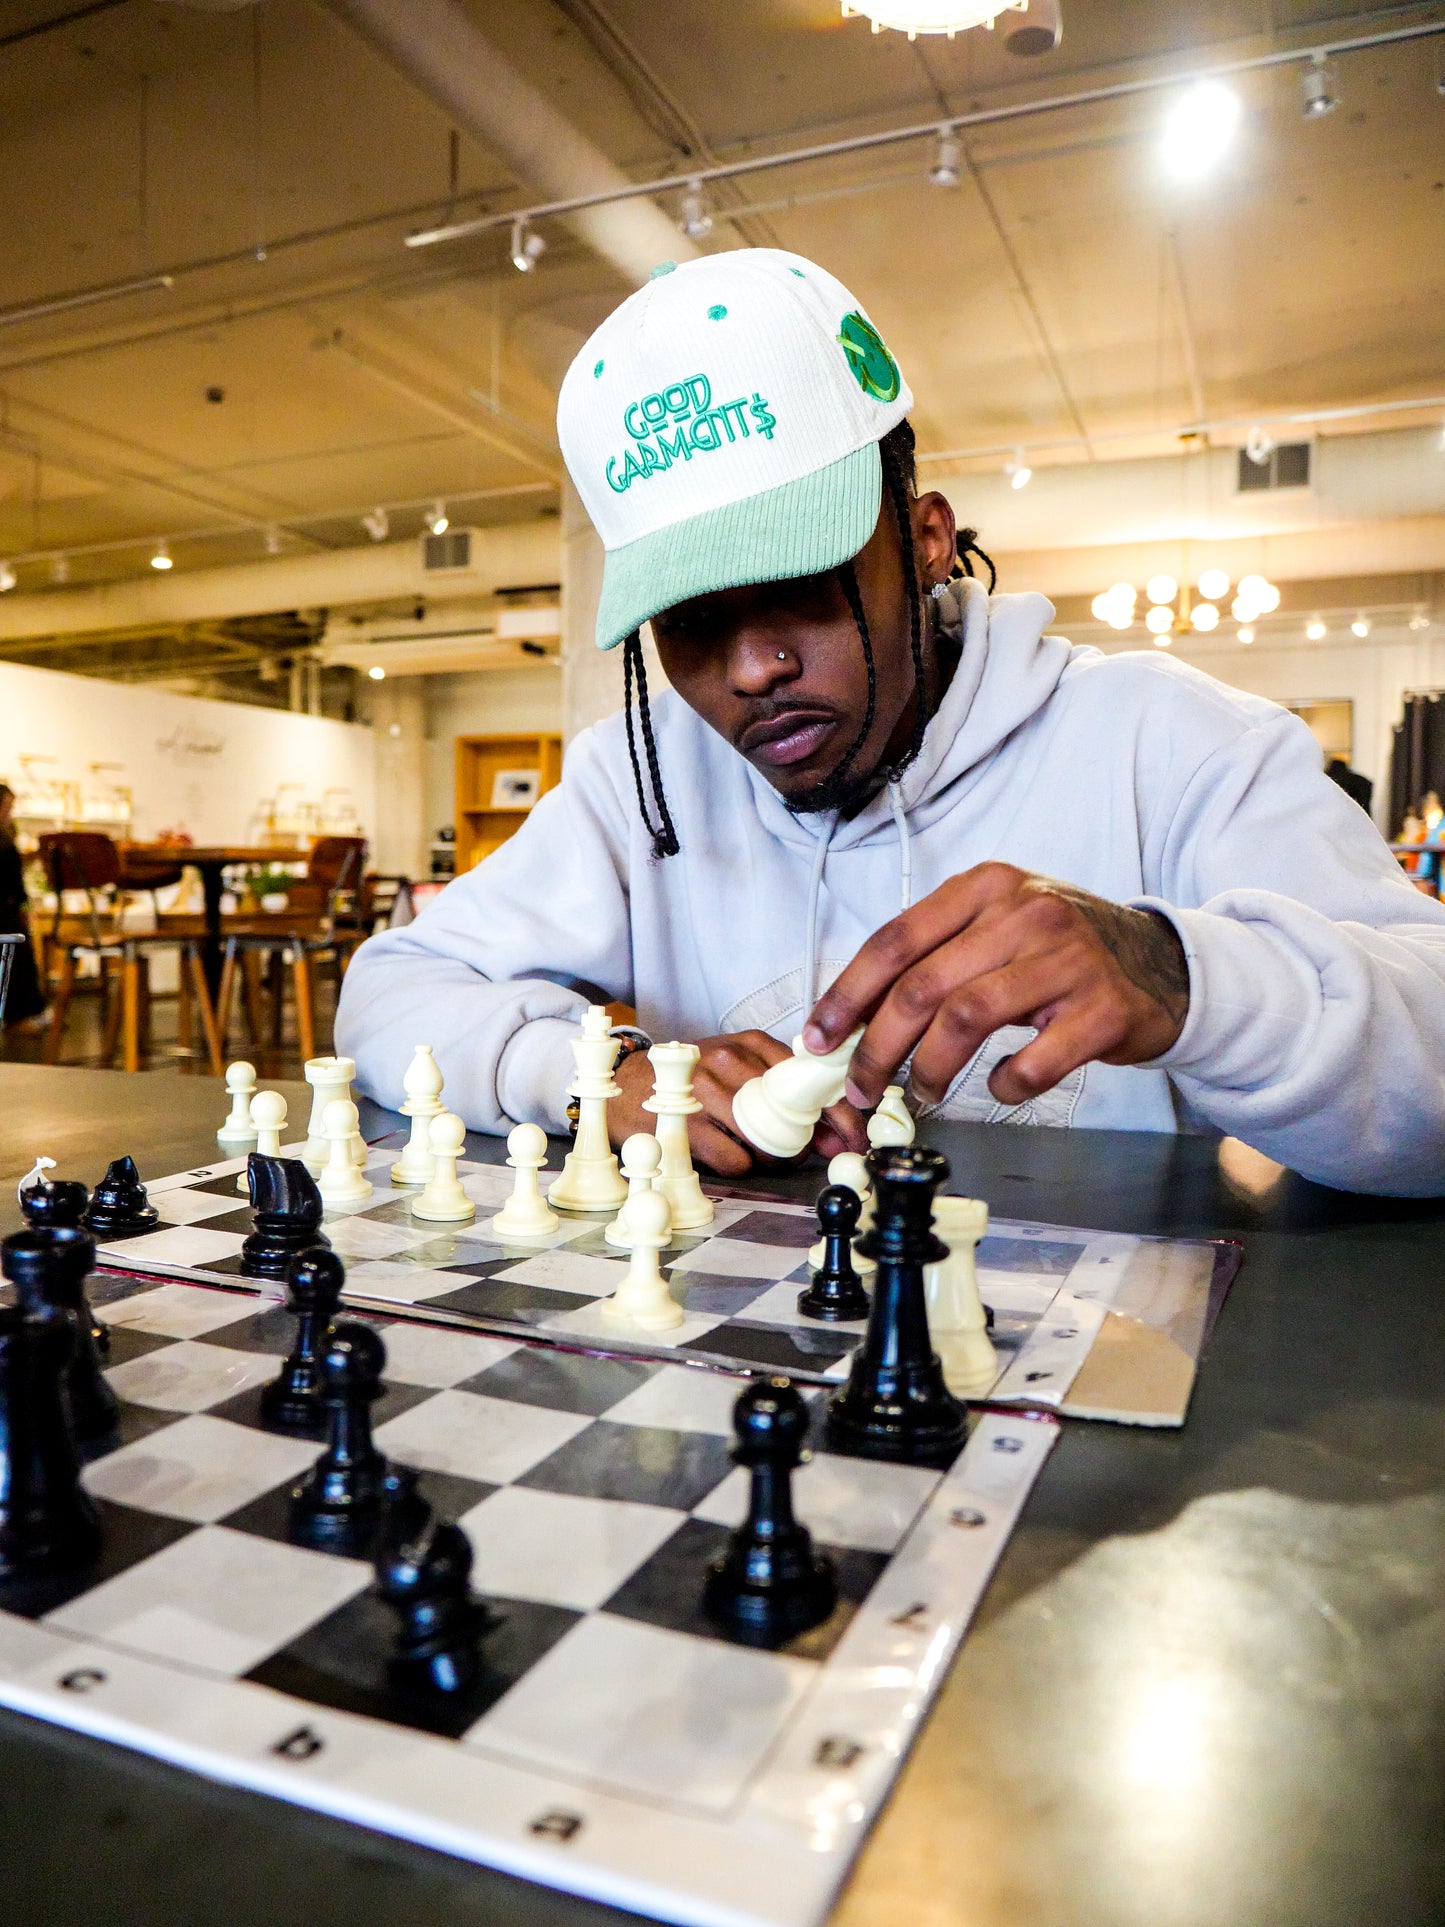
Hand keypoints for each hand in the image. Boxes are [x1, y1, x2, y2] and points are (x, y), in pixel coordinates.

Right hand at [609, 1031, 867, 1175]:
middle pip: (792, 1115)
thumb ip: (783, 1095)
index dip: (840, 1113)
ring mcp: (704, 1089)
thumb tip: (834, 1136)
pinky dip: (740, 1165)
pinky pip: (735, 1159)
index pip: (811, 1078)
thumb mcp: (739, 1071)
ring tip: (755, 1152)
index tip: (855, 1138)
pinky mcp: (684, 1122)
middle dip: (805, 1143)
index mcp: (752, 1043)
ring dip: (770, 1157)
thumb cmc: (692, 1081)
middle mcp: (729, 1059)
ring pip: (765, 1141)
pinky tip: (727, 1154)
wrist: (626, 1084)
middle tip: (799, 1153)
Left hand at [801, 863, 1189, 1112]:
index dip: (847, 996)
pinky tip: (1001, 1087)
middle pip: (921, 986)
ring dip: (931, 1069)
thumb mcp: (997, 930)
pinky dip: (1005, 1085)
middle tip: (862, 1089)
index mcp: (986, 887)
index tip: (818, 1040)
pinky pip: (1033, 1060)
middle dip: (877, 1048)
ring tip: (924, 1093)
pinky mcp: (1103, 1010)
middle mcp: (1025, 912)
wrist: (1163, 964)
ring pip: (966, 1019)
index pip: (894, 940)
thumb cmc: (1059, 954)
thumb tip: (853, 1019)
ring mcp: (1068, 959)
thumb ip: (934, 959)